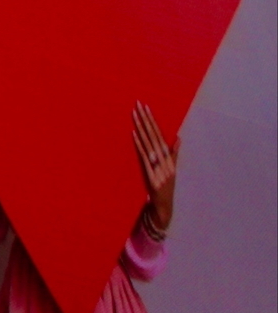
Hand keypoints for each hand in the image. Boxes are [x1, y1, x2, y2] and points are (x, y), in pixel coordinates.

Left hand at [133, 102, 177, 236]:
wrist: (163, 208)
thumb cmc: (166, 187)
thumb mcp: (172, 170)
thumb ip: (174, 154)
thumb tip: (178, 138)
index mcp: (170, 160)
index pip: (161, 136)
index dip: (153, 121)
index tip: (145, 107)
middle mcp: (167, 163)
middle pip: (155, 137)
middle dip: (146, 120)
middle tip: (138, 104)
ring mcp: (160, 170)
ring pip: (150, 145)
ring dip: (142, 129)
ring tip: (134, 114)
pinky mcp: (152, 177)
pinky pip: (145, 159)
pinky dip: (140, 146)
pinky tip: (133, 134)